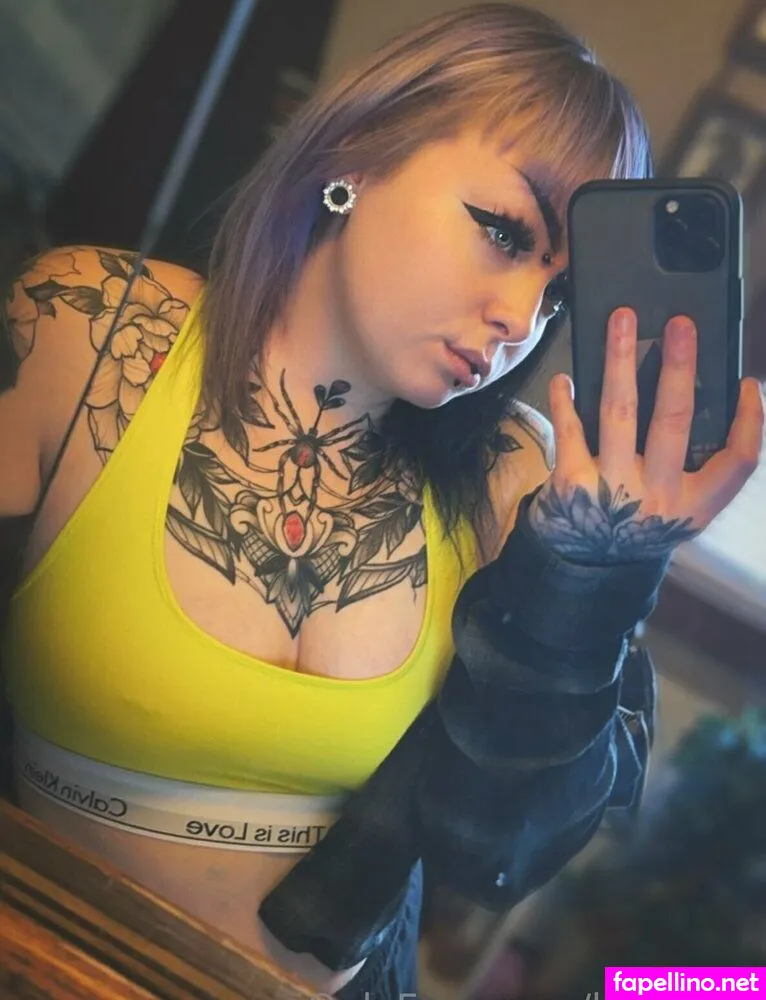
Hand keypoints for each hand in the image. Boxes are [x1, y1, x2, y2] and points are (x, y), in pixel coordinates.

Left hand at [528, 307, 763, 562]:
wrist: (581, 567)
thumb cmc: (634, 521)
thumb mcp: (673, 506)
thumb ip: (688, 464)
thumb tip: (693, 391)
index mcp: (693, 506)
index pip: (737, 462)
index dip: (750, 421)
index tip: (748, 383)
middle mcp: (657, 498)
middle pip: (674, 421)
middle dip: (678, 366)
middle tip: (681, 323)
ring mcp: (613, 490)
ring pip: (620, 412)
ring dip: (620, 361)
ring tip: (623, 321)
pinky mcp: (572, 483)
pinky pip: (571, 429)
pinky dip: (566, 400)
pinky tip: (567, 378)